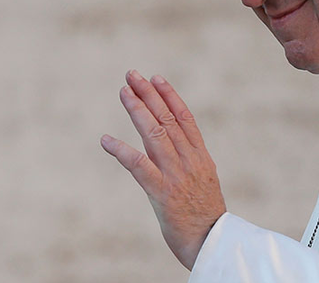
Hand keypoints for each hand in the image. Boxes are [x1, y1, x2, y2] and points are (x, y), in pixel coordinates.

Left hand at [100, 70, 226, 269]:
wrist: (212, 243)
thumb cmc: (206, 216)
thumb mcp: (205, 181)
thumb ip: (192, 161)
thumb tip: (181, 146)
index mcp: (201, 157)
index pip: (185, 118)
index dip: (170, 96)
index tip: (156, 78)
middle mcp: (190, 160)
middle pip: (167, 120)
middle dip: (149, 95)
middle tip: (132, 75)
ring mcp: (176, 175)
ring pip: (154, 134)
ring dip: (137, 111)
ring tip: (123, 92)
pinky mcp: (162, 192)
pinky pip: (139, 166)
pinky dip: (121, 150)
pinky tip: (106, 140)